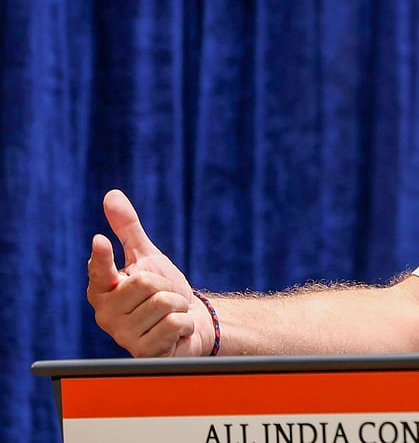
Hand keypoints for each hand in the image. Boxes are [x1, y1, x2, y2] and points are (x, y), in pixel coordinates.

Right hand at [86, 189, 211, 356]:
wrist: (189, 325)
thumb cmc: (163, 290)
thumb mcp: (147, 257)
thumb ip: (128, 229)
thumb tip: (111, 195)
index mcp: (103, 289)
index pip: (99, 270)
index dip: (101, 256)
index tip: (100, 241)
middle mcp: (106, 314)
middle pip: (147, 282)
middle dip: (166, 285)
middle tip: (163, 296)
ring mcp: (123, 336)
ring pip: (164, 303)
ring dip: (178, 305)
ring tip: (169, 314)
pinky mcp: (143, 352)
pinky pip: (174, 323)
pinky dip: (184, 323)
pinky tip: (175, 332)